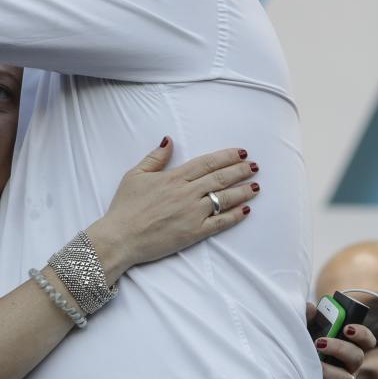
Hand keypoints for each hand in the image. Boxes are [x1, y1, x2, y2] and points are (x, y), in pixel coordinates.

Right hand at [88, 138, 258, 277]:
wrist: (121, 237)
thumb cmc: (125, 206)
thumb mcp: (134, 175)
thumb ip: (154, 158)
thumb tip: (169, 140)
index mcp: (173, 178)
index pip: (206, 163)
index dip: (226, 156)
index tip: (241, 152)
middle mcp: (187, 193)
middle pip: (220, 178)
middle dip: (240, 170)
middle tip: (254, 166)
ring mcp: (193, 213)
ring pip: (224, 199)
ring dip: (243, 191)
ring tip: (256, 185)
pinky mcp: (194, 232)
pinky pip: (221, 222)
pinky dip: (235, 215)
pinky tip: (246, 209)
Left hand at [304, 305, 375, 378]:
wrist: (291, 369)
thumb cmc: (304, 348)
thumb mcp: (305, 332)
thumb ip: (309, 320)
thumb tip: (311, 308)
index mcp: (347, 347)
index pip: (366, 340)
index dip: (361, 333)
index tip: (346, 328)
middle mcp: (349, 365)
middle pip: (358, 356)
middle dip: (339, 348)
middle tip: (319, 343)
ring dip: (328, 370)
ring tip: (314, 363)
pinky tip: (313, 377)